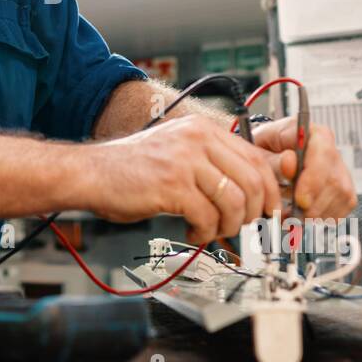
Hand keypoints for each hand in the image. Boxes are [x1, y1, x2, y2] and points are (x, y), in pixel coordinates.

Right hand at [76, 114, 284, 245]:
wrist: (91, 173)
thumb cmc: (131, 169)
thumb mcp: (178, 153)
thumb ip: (210, 164)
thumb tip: (248, 191)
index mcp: (202, 130)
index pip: (255, 158)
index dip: (269, 190)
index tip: (269, 210)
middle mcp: (197, 139)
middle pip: (252, 180)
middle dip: (254, 212)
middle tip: (242, 226)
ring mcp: (185, 161)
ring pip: (235, 202)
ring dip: (229, 225)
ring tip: (212, 230)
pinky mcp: (172, 185)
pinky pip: (207, 216)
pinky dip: (205, 232)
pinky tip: (192, 231)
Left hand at [250, 117, 355, 218]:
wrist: (268, 161)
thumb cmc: (263, 154)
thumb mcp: (260, 154)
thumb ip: (274, 161)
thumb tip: (290, 163)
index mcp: (312, 134)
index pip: (323, 152)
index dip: (314, 178)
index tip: (300, 200)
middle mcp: (332, 150)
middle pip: (335, 181)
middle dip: (312, 205)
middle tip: (288, 215)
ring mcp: (341, 172)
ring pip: (340, 198)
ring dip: (313, 214)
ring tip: (288, 215)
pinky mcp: (344, 192)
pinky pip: (340, 211)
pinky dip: (318, 220)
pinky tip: (299, 217)